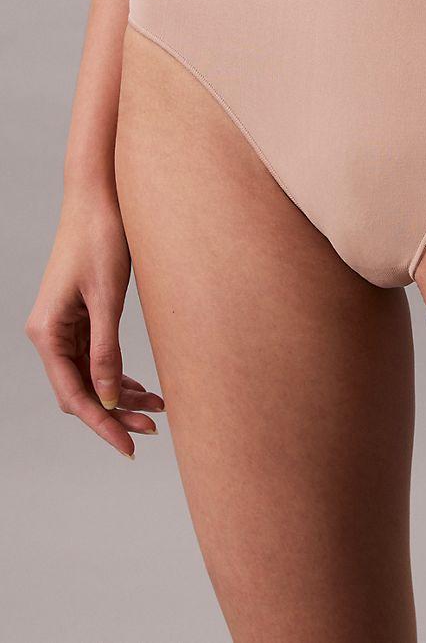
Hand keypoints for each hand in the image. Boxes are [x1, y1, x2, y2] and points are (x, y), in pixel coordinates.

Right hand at [25, 185, 163, 458]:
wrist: (99, 197)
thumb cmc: (102, 239)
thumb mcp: (108, 297)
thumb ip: (107, 351)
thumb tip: (111, 399)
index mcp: (48, 332)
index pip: (74, 394)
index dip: (102, 424)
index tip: (129, 446)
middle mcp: (49, 333)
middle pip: (80, 390)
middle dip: (115, 413)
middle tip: (154, 430)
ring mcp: (63, 325)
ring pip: (90, 376)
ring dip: (121, 395)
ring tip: (158, 409)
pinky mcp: (80, 315)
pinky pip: (95, 357)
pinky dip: (118, 373)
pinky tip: (144, 387)